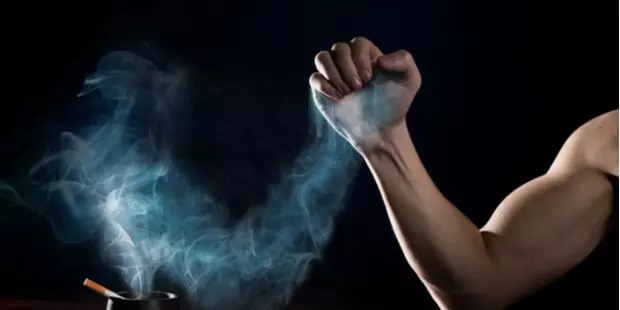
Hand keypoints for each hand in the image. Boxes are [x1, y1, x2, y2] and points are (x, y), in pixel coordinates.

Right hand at [309, 37, 421, 151]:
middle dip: (347, 69)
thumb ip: (404, 61)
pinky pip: (314, 78)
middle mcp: (349, 62)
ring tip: (347, 93)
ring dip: (334, 75)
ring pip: (321, 58)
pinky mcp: (322, 90)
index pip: (357, 43)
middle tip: (358, 88)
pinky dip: (323, 86)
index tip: (369, 79)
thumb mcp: (410, 80)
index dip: (360, 58)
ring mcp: (334, 75)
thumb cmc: (395, 105)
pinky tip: (338, 98)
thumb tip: (379, 59)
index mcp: (368, 55)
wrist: (380, 131)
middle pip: (338, 48)